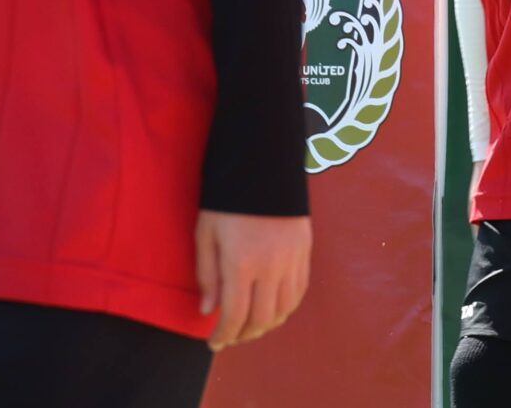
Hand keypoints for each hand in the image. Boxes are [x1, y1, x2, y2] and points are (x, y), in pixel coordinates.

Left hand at [195, 211, 310, 349]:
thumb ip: (207, 276)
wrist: (264, 168)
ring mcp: (292, 259)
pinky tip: (272, 307)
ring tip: (251, 325)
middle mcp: (271, 266)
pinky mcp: (305, 250)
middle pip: (262, 318)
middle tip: (230, 337)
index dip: (223, 335)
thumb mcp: (205, 236)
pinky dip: (286, 306)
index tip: (213, 343)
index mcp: (242, 263)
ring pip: (285, 308)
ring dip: (267, 323)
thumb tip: (208, 310)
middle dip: (244, 334)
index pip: (235, 315)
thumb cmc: (227, 202)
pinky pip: (300, 289)